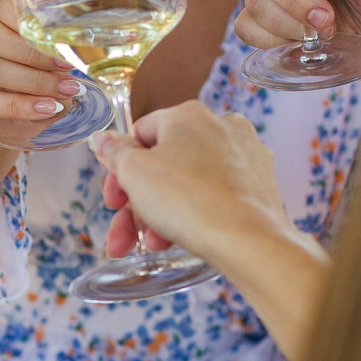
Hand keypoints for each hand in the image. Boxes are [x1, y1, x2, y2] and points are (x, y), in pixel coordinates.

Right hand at [0, 0, 80, 146]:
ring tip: (63, 91)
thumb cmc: (14, 66)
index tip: (60, 39)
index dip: (28, 19)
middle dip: (30, 53)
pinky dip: (16, 105)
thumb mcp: (28, 44)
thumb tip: (72, 24)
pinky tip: (44, 109)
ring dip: (29, 81)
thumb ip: (43, 30)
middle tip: (66, 67)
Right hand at [93, 101, 332, 360]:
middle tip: (124, 233)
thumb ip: (114, 151)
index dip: (119, 170)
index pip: (139, 134)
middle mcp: (221, 125)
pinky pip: (215, 193)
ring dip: (162, 213)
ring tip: (152, 246)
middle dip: (138, 202)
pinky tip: (181, 237)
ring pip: (189, 181)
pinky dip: (194, 212)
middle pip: (164, 162)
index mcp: (188, 114)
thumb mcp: (135, 173)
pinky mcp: (259, 181)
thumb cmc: (191, 202)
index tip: (113, 199)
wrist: (249, 240)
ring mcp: (244, 154)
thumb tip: (101, 138)